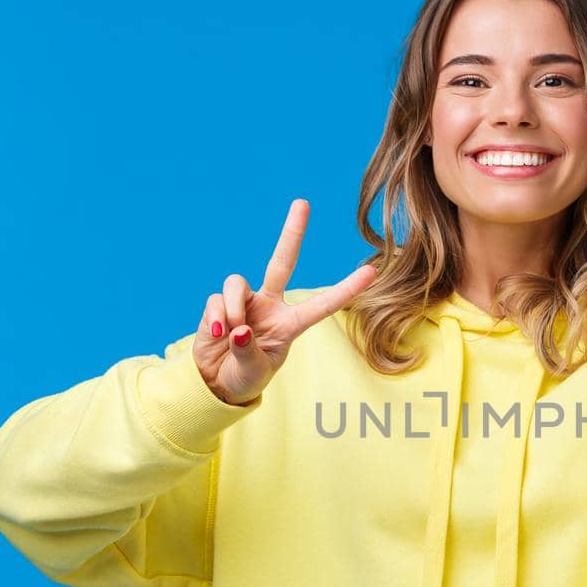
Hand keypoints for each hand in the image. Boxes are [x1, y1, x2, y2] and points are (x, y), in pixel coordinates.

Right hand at [193, 198, 377, 405]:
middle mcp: (270, 306)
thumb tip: (239, 328)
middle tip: (303, 203)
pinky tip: (216, 334)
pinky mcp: (219, 304)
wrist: (214, 383)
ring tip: (231, 335)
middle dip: (292, 232)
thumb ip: (249, 351)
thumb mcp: (253, 371)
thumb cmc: (244, 378)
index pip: (322, 304)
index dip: (346, 289)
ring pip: (237, 282)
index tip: (372, 272)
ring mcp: (245, 302)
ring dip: (235, 308)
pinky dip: (216, 317)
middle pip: (282, 262)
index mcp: (290, 324)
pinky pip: (218, 300)